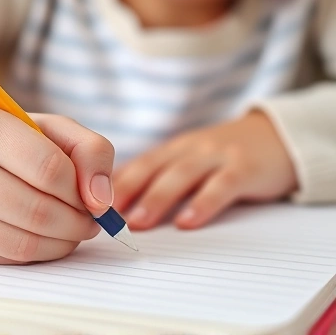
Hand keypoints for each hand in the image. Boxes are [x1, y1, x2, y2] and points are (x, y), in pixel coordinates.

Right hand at [0, 97, 114, 263]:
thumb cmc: (9, 137)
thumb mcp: (54, 127)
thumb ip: (92, 151)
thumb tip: (101, 201)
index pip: (50, 169)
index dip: (82, 189)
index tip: (92, 195)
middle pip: (39, 211)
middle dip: (78, 221)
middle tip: (90, 218)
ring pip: (25, 242)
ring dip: (64, 241)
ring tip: (74, 227)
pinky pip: (10, 257)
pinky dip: (41, 252)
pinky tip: (47, 236)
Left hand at [113, 111, 296, 229]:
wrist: (274, 137)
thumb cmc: (221, 157)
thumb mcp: (186, 161)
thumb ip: (157, 177)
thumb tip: (115, 199)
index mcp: (170, 151)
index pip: (134, 166)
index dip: (109, 185)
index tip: (85, 205)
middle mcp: (187, 150)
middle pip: (150, 169)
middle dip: (124, 191)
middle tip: (101, 215)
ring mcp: (215, 156)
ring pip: (180, 176)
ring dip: (156, 198)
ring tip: (137, 222)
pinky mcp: (243, 168)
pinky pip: (221, 186)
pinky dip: (203, 203)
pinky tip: (188, 222)